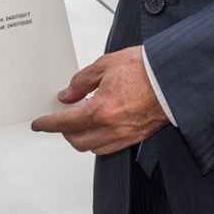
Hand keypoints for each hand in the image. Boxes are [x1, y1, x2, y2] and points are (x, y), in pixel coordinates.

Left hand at [29, 47, 167, 154]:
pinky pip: (110, 147)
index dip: (48, 124)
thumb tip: (67, 94)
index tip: (39, 124)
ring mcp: (126, 135)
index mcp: (102, 109)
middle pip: (77, 141)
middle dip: (64, 132)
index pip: (65, 123)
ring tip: (79, 122)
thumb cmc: (146, 68)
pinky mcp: (137, 137)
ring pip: (94, 148)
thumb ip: (82, 82)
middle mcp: (113, 127)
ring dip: (81, 138)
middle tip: (59, 120)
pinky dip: (99, 141)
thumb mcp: (105, 65)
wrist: (174, 76)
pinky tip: (99, 127)